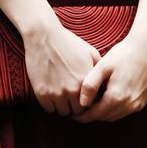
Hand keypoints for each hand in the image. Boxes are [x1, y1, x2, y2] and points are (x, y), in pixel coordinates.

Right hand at [0, 0, 99, 115]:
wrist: (44, 36)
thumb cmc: (68, 42)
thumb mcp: (90, 52)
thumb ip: (99, 69)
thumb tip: (104, 82)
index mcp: (85, 81)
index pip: (91, 104)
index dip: (88, 102)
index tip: (84, 97)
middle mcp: (72, 90)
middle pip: (77, 111)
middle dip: (76, 106)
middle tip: (72, 98)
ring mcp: (56, 92)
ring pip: (63, 112)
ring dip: (63, 106)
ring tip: (62, 97)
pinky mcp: (42, 92)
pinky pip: (48, 109)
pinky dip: (50, 105)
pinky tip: (52, 95)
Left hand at [72, 0, 146, 122]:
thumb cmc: (124, 54)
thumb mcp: (103, 66)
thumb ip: (90, 85)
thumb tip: (82, 103)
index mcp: (116, 97)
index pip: (94, 115)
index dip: (82, 116)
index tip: (73, 114)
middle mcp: (128, 105)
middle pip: (104, 117)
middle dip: (92, 115)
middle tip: (80, 109)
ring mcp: (137, 105)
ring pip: (114, 116)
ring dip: (103, 113)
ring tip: (92, 103)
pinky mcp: (142, 102)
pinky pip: (124, 111)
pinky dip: (114, 109)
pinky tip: (108, 98)